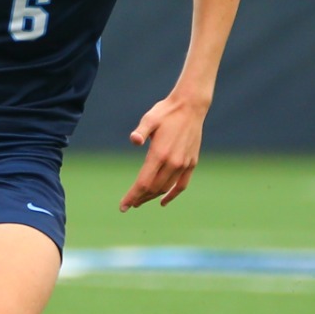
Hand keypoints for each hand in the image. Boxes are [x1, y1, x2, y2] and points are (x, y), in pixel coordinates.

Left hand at [119, 96, 206, 210]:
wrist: (191, 106)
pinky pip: (181, 185)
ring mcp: (184, 164)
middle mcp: (173, 162)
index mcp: (159, 154)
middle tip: (129, 204)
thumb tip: (134, 140)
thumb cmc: (166, 112)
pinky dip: (172, 195)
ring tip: (141, 200)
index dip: (132, 196)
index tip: (123, 207)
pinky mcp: (192, 163)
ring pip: (166, 188)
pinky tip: (163, 201)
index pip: (143, 183)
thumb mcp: (150, 119)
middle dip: (139, 198)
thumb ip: (140, 131)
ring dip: (152, 197)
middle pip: (153, 189)